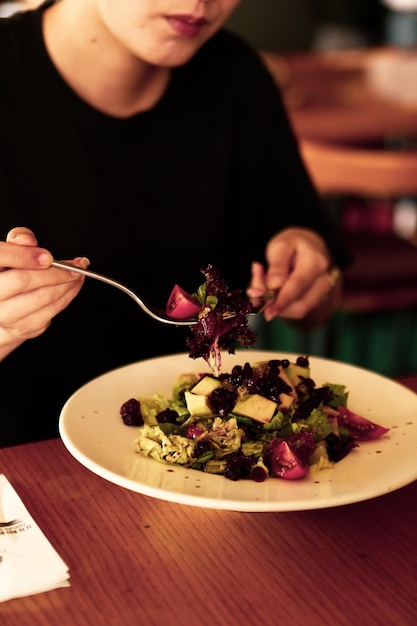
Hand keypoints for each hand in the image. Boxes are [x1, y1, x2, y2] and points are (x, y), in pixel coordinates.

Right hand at [0, 227, 87, 358]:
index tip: (48, 256)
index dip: (24, 255)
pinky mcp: (23, 327)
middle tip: (76, 265)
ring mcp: (5, 315)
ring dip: (67, 283)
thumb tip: (27, 240)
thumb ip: (18, 241)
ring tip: (79, 273)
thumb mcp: (10, 254)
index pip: (1, 257)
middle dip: (55, 271)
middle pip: (23, 280)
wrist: (5, 311)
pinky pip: (52, 310)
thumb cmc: (9, 276)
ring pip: (42, 296)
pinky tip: (74, 285)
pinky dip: (69, 295)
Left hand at [247, 227, 341, 325]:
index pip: (297, 286)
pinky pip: (295, 310)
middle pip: (297, 304)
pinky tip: (271, 292)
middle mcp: (323, 282)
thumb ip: (277, 266)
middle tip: (253, 290)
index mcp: (316, 263)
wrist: (310, 248)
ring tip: (262, 285)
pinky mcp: (314, 303)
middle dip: (272, 302)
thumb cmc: (294, 245)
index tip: (268, 313)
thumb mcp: (281, 246)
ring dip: (274, 305)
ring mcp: (321, 294)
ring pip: (295, 311)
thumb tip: (274, 286)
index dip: (281, 301)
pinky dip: (279, 305)